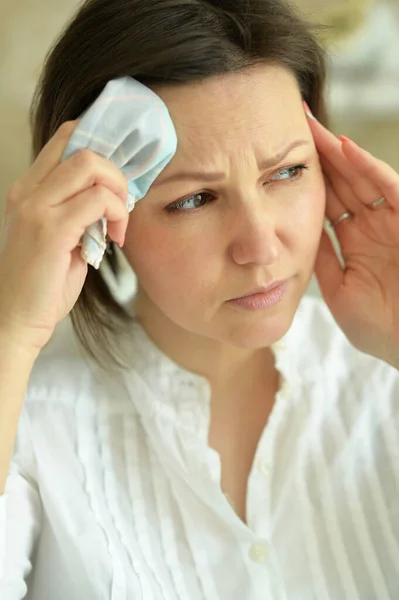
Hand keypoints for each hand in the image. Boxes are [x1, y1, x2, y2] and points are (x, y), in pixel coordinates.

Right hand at [0, 121, 128, 353]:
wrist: (14, 318)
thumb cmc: (40, 285)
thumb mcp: (59, 238)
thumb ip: (78, 213)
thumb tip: (112, 199)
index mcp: (28, 190)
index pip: (65, 141)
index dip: (100, 149)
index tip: (117, 182)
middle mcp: (28, 191)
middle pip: (82, 147)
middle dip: (115, 173)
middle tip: (122, 206)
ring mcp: (36, 208)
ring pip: (91, 166)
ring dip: (118, 192)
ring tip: (119, 224)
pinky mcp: (51, 229)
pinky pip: (98, 201)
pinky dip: (118, 215)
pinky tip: (115, 239)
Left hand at [304, 101, 398, 368]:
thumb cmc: (381, 328)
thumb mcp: (339, 290)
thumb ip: (321, 261)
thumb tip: (293, 237)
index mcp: (355, 241)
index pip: (327, 202)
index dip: (306, 181)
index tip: (279, 161)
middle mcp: (372, 225)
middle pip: (342, 182)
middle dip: (319, 155)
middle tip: (294, 126)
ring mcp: (391, 221)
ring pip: (361, 177)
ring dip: (338, 151)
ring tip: (312, 126)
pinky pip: (389, 188)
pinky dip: (368, 168)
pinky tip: (345, 148)